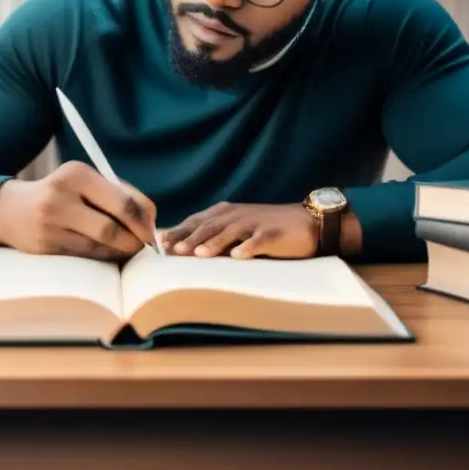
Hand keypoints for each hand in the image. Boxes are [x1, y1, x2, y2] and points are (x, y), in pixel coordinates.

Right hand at [0, 161, 156, 260]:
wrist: (11, 210)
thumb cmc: (61, 193)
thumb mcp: (85, 182)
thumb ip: (118, 193)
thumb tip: (151, 219)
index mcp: (76, 174)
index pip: (123, 202)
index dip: (144, 221)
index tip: (151, 229)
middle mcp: (61, 197)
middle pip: (112, 229)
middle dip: (134, 241)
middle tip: (144, 245)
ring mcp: (50, 224)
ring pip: (99, 248)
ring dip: (121, 252)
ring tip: (128, 248)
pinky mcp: (45, 247)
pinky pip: (86, 257)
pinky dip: (104, 257)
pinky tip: (109, 253)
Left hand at [160, 202, 317, 259]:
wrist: (307, 222)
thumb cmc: (267, 227)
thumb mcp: (238, 227)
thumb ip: (215, 234)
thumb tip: (184, 248)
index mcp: (226, 213)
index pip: (198, 221)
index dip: (180, 231)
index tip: (162, 244)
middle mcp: (238, 215)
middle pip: (210, 226)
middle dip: (190, 238)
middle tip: (174, 251)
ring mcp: (255, 224)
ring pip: (231, 233)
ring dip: (214, 243)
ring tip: (199, 254)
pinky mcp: (273, 234)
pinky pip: (259, 241)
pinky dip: (248, 248)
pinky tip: (239, 256)